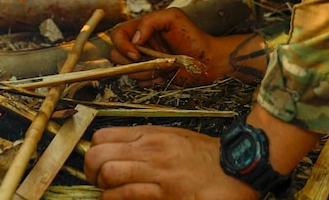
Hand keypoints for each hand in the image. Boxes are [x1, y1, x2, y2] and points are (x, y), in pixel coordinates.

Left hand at [85, 125, 259, 199]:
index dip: (93, 152)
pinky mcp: (165, 193)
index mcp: (150, 134)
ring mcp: (157, 171)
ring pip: (110, 173)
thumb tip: (122, 151)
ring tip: (109, 193)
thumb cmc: (206, 156)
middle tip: (97, 181)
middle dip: (91, 170)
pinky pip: (128, 194)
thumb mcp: (173, 138)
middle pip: (99, 155)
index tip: (97, 164)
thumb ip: (147, 142)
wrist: (237, 167)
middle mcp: (149, 149)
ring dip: (103, 187)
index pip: (103, 136)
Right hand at [109, 8, 261, 84]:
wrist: (208, 60)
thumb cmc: (193, 36)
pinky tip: (165, 74)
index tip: (136, 53)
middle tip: (149, 63)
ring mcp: (143, 62)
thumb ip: (150, 21)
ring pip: (126, 70)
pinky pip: (139, 82)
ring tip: (163, 68)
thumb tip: (135, 38)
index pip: (117, 35)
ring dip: (143, 72)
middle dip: (129, 61)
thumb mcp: (172, 18)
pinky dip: (150, 80)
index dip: (121, 45)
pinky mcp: (150, 76)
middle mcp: (138, 45)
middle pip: (115, 55)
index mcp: (140, 29)